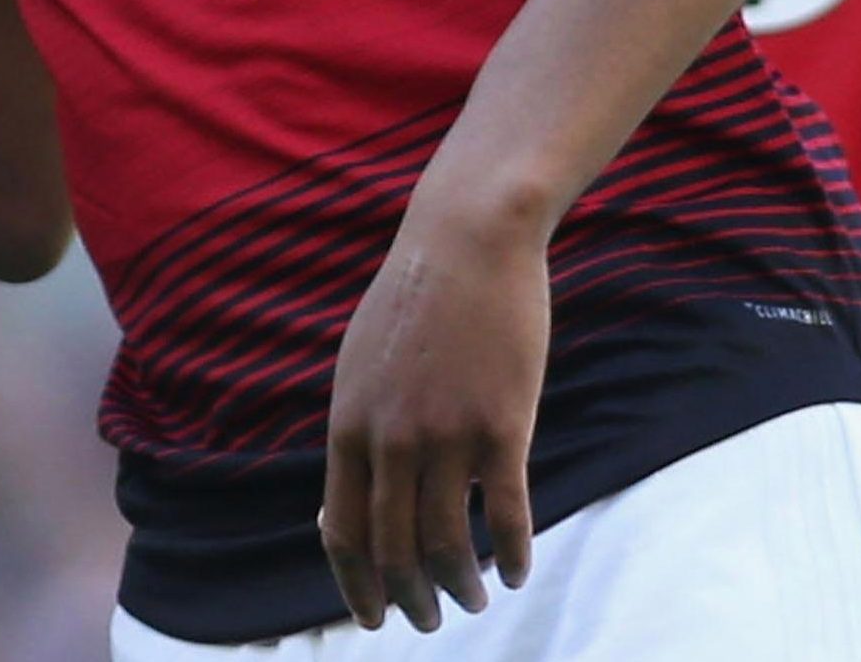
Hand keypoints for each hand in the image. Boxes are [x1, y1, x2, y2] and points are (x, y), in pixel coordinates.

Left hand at [318, 198, 546, 632]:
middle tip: (430, 620)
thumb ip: (356, 435)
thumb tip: (341, 504)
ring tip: (475, 599)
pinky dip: (513, 554)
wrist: (467, 241)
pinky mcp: (501, 424)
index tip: (373, 617)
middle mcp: (390, 440)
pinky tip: (519, 571)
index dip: (357, 585)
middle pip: (394, 549)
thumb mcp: (361, 367)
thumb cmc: (416, 303)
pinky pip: (507, 513)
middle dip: (410, 599)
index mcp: (349, 427)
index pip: (342, 532)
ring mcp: (446, 435)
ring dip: (462, 586)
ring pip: (450, 543)